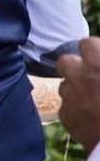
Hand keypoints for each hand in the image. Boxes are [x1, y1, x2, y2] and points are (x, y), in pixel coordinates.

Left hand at [59, 37, 99, 155]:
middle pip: (65, 61)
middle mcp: (80, 77)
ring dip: (76, 88)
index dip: (95, 51)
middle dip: (76, 67)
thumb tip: (99, 62)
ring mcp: (70, 97)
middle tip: (91, 76)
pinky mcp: (66, 116)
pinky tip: (91, 116)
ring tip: (93, 98)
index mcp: (98, 63)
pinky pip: (67, 107)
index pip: (87, 43)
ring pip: (64, 85)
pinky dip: (76, 109)